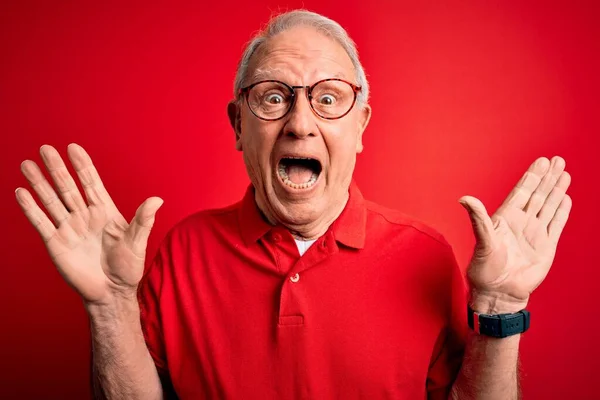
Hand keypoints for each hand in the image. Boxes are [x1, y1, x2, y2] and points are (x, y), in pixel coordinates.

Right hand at [15, 144, 162, 305]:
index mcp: (105, 211)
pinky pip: (41, 222)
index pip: (91, 183)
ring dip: (39, 183)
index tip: (73, 147)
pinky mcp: (56, 243)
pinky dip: (31, 208)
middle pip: (68, 187)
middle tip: (45, 148)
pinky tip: (21, 192)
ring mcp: (69, 228)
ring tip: (27, 164)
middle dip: (57, 168)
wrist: (111, 292)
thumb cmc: (128, 268)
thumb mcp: (137, 243)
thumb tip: (157, 200)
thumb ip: (143, 220)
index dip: (82, 165)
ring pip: (51, 200)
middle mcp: (85, 216)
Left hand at [459, 156, 571, 313]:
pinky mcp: (546, 246)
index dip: (532, 177)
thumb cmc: (485, 269)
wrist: (500, 292)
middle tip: (557, 160)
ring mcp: (534, 233)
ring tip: (565, 173)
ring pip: (548, 206)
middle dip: (547, 178)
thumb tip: (464, 198)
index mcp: (505, 218)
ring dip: (557, 190)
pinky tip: (566, 198)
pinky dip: (562, 211)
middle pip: (537, 195)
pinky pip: (556, 224)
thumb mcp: (482, 241)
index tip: (541, 161)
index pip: (521, 192)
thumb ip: (478, 218)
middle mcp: (521, 222)